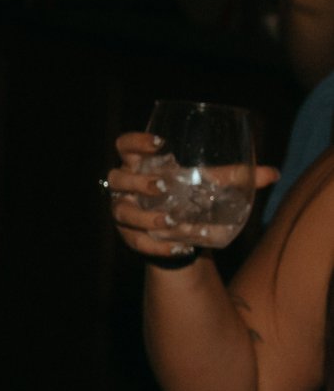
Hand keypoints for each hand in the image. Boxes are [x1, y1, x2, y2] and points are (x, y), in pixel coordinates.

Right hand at [104, 132, 279, 259]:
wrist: (179, 231)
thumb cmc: (188, 196)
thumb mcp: (208, 184)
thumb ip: (232, 177)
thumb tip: (273, 173)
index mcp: (142, 165)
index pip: (124, 145)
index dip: (136, 142)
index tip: (162, 143)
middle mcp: (126, 186)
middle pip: (116, 178)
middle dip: (137, 183)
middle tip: (162, 187)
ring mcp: (124, 210)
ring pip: (123, 211)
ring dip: (145, 217)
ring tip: (171, 222)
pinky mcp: (129, 236)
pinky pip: (136, 240)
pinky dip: (157, 245)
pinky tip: (179, 247)